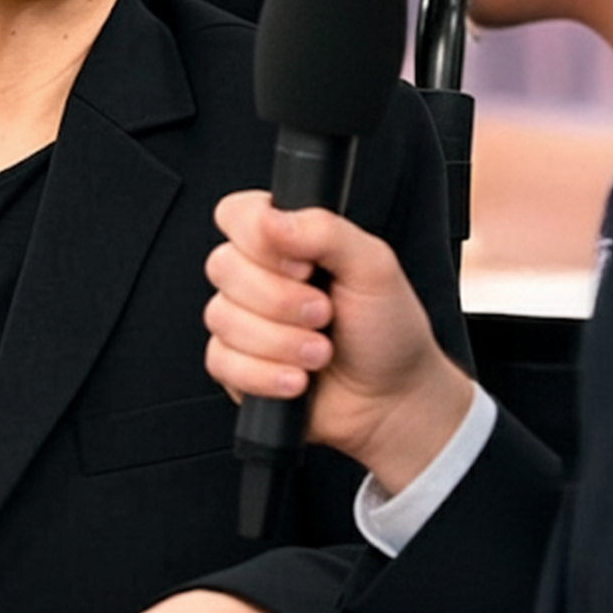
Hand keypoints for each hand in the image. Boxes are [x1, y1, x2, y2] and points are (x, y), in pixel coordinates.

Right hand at [204, 190, 472, 492]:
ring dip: (281, 342)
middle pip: (224, 267)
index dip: (259, 238)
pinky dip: (266, 374)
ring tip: (321, 351)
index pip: (237, 214)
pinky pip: (222, 362)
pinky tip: (297, 378)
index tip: (304, 264)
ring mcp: (242, 320)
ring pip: (223, 318)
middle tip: (324, 312)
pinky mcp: (234, 365)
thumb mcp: (373, 267)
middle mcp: (259, 276)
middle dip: (281, 300)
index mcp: (288, 240)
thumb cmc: (387, 330)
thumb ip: (325, 231)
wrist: (390, 399)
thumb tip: (271, 218)